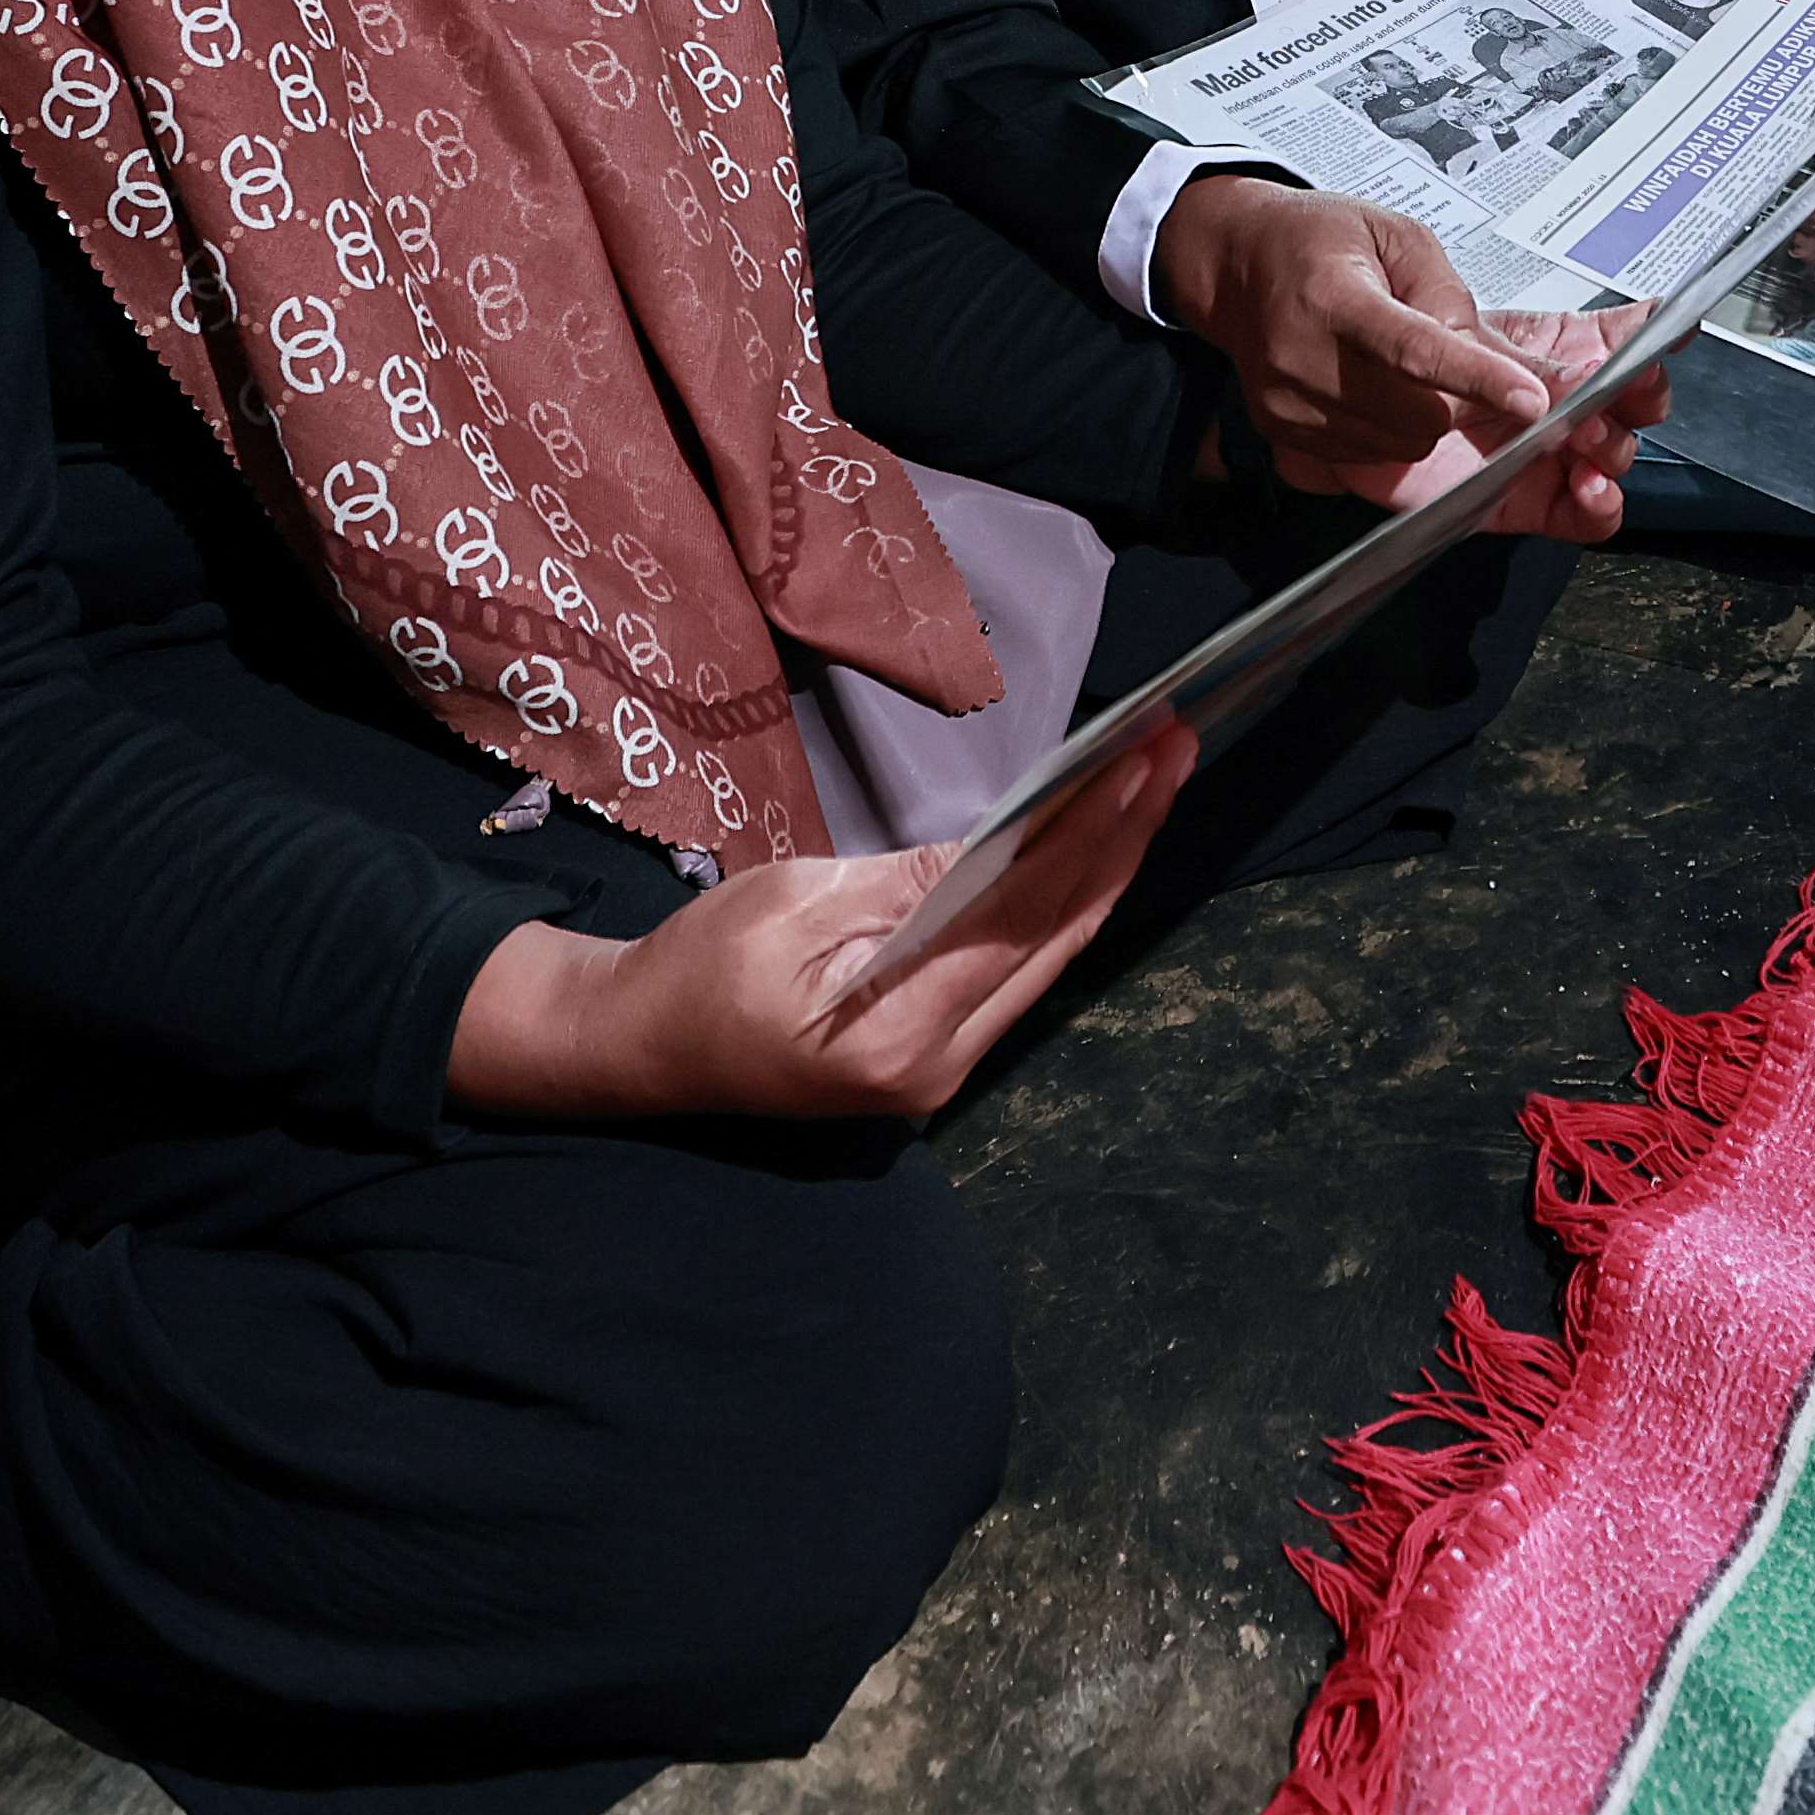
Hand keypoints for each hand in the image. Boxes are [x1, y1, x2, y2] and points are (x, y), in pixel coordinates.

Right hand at [448, 721, 1190, 1123]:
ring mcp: (943, 1067)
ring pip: (1049, 953)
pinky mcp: (938, 1050)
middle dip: (1123, 837)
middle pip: (1058, 937)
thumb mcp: (792, 903)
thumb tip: (1011, 840)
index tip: (1143, 756)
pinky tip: (1095, 841)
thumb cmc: (696, 969)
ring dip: (1103, 862)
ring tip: (1155, 779)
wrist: (637, 1051)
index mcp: (897, 1035)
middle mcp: (940, 1066)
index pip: (1023, 916)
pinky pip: (1018, 966)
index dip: (1090, 832)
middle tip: (1177, 747)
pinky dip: (1060, 897)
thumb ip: (910, 883)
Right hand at [1157, 177, 1550, 494]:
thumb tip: (1496, 360)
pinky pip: (1369, 455)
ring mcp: (1287, 403)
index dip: (1478, 378)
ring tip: (1395, 365)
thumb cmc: (1317, 241)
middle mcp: (1301, 357)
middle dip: (1456, 398)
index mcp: (1333, 296)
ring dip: (1424, 417)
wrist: (1238, 264)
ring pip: (1401, 445)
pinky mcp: (1282, 432)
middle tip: (1446, 358)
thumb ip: (1449, 296)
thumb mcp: (1396, 236)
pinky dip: (1390, 430)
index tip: (1531, 400)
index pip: (1415, 349)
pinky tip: (1370, 386)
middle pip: (1418, 414)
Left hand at [1396, 305, 1670, 540]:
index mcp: (1560, 348)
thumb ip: (1535, 357)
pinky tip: (1591, 488)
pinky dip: (1599, 507)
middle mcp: (1565, 401)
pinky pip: (1585, 516)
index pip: (1631, 339)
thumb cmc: (1408, 360)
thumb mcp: (1469, 342)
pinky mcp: (1529, 501)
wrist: (1349, 409)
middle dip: (1634, 399)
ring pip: (1615, 457)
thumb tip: (1595, 359)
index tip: (1669, 332)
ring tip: (1587, 440)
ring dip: (1614, 450)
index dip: (1656, 337)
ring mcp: (1552, 453)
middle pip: (1635, 403)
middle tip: (1607, 393)